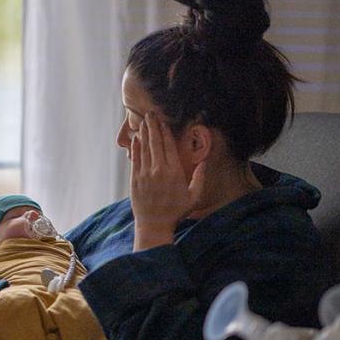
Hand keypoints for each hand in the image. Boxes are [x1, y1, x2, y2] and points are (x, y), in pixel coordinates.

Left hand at [130, 111, 205, 250]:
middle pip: (156, 143)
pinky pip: (135, 159)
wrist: (154, 224)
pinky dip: (136, 147)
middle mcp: (159, 170)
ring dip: (144, 133)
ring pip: (144, 148)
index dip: (165, 132)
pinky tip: (136, 138)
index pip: (169, 146)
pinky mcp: (135, 179)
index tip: (164, 122)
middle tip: (151, 114)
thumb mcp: (194, 197)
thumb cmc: (176, 212)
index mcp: (175, 172)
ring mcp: (145, 174)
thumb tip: (205, 162)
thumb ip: (200, 178)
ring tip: (143, 121)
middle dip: (153, 127)